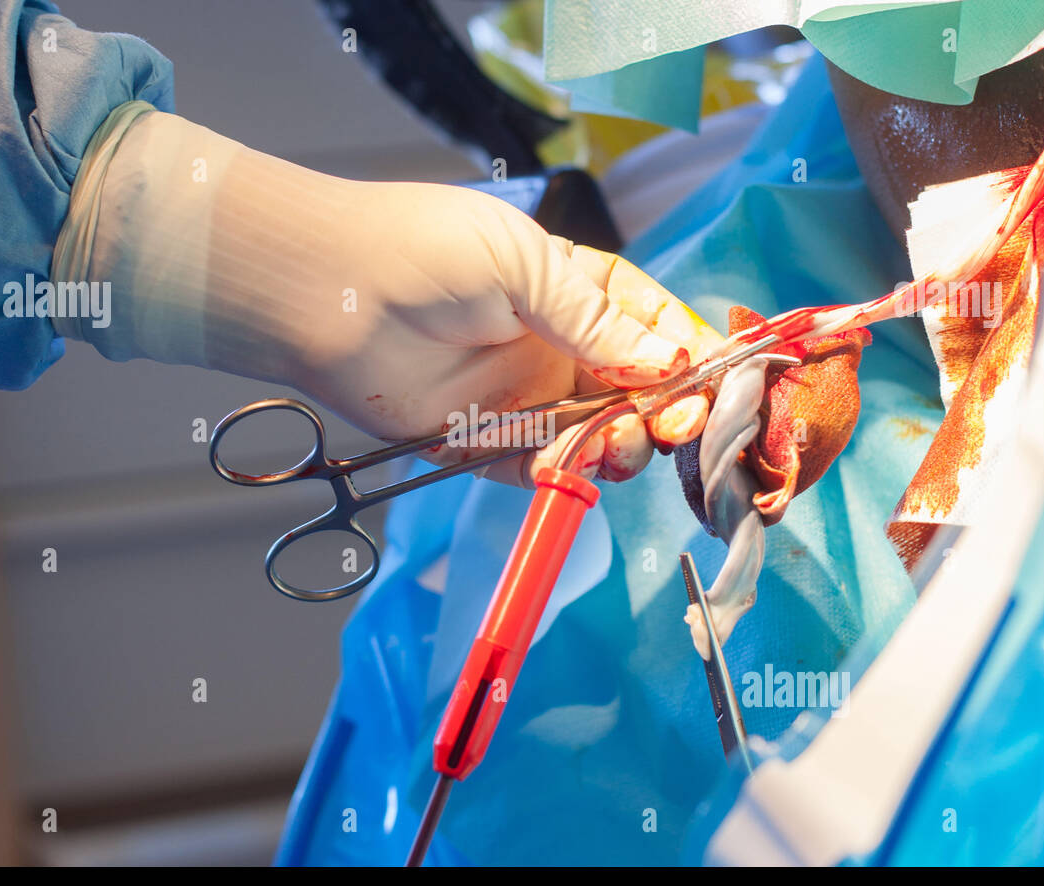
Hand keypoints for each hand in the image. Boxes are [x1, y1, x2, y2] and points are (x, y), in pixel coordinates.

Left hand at [57, 109, 723, 484]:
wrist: (324, 294)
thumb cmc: (421, 252)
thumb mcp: (525, 266)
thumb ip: (596, 321)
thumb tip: (672, 361)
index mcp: (570, 289)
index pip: (650, 323)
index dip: (688, 352)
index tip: (719, 379)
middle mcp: (553, 346)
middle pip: (634, 390)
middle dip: (664, 409)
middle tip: (672, 423)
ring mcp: (520, 398)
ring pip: (595, 437)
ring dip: (620, 446)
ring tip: (623, 443)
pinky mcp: (482, 444)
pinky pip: (539, 470)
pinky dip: (564, 476)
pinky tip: (576, 467)